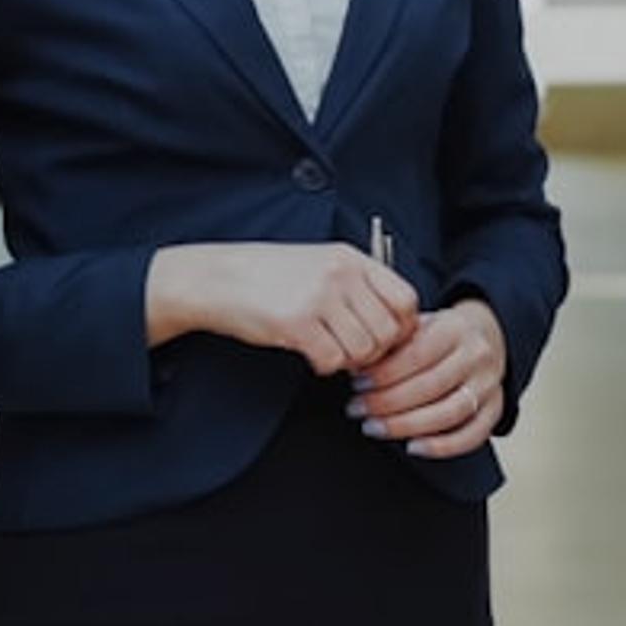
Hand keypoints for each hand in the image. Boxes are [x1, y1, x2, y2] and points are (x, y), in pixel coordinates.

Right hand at [146, 242, 418, 372]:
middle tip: (354, 353)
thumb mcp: (322, 265)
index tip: (386, 339)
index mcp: (352, 259)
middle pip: (388, 331)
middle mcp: (341, 275)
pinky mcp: (297, 322)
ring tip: (330, 351)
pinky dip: (325, 366)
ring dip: (349, 361)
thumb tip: (395, 327)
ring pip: (363, 350)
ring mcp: (319, 297)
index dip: (402, 327)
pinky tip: (311, 355)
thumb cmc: (270, 275)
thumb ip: (359, 287)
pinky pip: (332, 360)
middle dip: (375, 352)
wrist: (219, 278)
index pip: (406, 299)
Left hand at [348, 301, 507, 457]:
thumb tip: (355, 366)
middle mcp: (476, 356)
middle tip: (357, 410)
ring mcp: (489, 385)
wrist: (484, 336)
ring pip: (450, 413)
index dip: (384, 374)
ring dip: (407, 426)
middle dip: (387, 402)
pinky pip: (473, 435)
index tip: (357, 384)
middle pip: (431, 386)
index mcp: (455, 329)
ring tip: (374, 428)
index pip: (417, 355)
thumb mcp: (417, 325)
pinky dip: (442, 447)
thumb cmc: (439, 335)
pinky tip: (413, 447)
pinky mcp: (495, 409)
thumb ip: (392, 343)